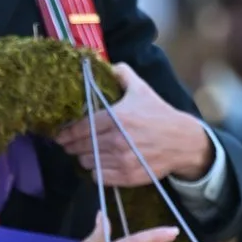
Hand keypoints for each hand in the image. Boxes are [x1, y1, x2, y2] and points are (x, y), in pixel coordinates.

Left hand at [54, 62, 213, 185]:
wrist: (182, 141)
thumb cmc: (159, 114)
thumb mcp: (141, 89)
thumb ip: (122, 74)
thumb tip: (107, 64)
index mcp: (115, 117)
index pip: (80, 128)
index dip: (66, 133)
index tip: (59, 134)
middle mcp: (116, 140)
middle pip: (80, 146)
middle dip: (71, 145)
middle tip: (68, 144)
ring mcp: (121, 160)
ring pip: (87, 162)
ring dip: (84, 157)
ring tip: (86, 152)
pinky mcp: (126, 176)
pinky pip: (98, 177)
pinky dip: (95, 171)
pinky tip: (100, 164)